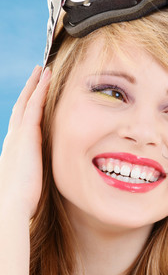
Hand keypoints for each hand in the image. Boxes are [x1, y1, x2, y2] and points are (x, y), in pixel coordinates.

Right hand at [0, 66, 50, 217]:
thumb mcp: (32, 183)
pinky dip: (39, 90)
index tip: (36, 95)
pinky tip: (46, 78)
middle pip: (22, 107)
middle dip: (30, 89)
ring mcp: (18, 135)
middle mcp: (14, 139)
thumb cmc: (24, 202)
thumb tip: (47, 178)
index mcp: (16, 150)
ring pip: (27, 102)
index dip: (28, 107)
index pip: (23, 122)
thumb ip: (38, 174)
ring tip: (43, 69)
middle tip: (38, 73)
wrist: (13, 205)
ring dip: (35, 84)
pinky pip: (34, 106)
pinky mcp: (26, 134)